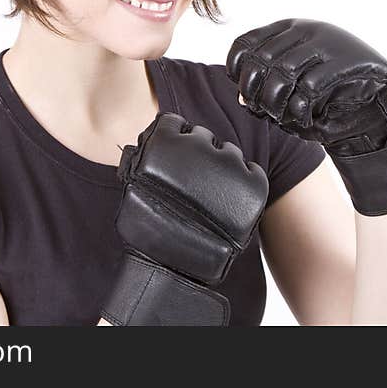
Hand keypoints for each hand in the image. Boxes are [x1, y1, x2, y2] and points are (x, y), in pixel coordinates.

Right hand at [100, 112, 268, 325]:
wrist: (176, 264)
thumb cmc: (148, 228)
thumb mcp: (134, 185)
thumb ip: (142, 159)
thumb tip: (145, 143)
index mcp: (166, 141)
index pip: (172, 123)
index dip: (172, 139)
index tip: (172, 157)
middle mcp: (199, 145)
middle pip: (201, 137)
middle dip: (197, 154)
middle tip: (191, 181)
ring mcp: (229, 163)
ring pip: (228, 153)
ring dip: (221, 168)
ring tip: (211, 197)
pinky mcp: (252, 183)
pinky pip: (252, 171)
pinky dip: (244, 182)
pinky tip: (231, 198)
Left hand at [226, 18, 386, 215]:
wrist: (373, 98)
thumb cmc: (325, 93)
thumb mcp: (291, 83)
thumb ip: (265, 86)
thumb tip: (242, 99)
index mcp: (286, 28)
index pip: (244, 45)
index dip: (237, 73)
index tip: (245, 95)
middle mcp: (304, 29)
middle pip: (260, 61)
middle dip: (256, 94)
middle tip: (264, 112)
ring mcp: (326, 42)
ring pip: (282, 74)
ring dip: (276, 105)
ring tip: (283, 118)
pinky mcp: (345, 61)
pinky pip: (310, 88)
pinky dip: (300, 110)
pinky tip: (304, 119)